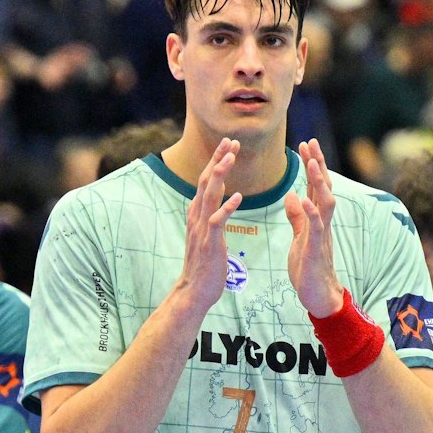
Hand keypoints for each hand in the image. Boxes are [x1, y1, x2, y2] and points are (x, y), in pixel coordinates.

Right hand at [174, 138, 241, 313]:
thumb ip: (210, 215)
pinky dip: (227, 207)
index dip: (217, 161)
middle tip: (230, 140)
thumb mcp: (207, 234)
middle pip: (206, 181)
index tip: (228, 144)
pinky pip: (218, 221)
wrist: (194, 292)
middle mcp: (197, 217)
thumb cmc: (205, 265)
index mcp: (198, 214)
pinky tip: (238, 196)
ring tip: (231, 157)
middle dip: (218, 159)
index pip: (207, 181)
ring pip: (209, 196)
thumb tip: (216, 198)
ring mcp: (202, 229)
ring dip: (220, 175)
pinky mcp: (210, 243)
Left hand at [285, 139, 343, 317]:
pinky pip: (316, 227)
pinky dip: (311, 212)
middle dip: (318, 164)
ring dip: (319, 183)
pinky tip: (305, 199)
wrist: (318, 296)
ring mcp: (322, 235)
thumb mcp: (299, 237)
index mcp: (316, 219)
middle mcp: (323, 222)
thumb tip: (292, 195)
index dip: (312, 164)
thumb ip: (297, 216)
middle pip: (324, 187)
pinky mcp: (317, 249)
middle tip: (311, 142)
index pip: (316, 186)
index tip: (306, 144)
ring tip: (312, 163)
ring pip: (325, 202)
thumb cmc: (309, 268)